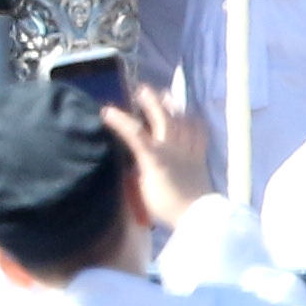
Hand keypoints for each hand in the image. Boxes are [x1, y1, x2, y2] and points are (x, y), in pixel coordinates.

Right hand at [102, 95, 212, 223]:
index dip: (120, 120)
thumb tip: (132, 160)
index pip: (135, 134)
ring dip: (173, 107)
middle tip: (142, 89)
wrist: (196, 216)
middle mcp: (172, 149)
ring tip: (166, 95)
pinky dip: (195, 123)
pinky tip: (191, 117)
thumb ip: (137, 171)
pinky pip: (200, 134)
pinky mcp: (200, 156)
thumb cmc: (165, 206)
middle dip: (151, 102)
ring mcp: (188, 151)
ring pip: (182, 122)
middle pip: (163, 119)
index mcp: (154, 158)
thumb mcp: (142, 190)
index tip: (105, 110)